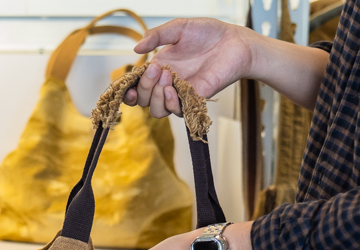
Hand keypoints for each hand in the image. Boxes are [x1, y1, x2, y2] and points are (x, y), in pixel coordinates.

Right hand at [125, 18, 255, 117]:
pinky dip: (170, 103)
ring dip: (155, 96)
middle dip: (143, 87)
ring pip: (156, 110)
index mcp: (158, 68)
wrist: (234, 42)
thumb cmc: (208, 33)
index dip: (127, 91)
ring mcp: (180, 94)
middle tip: (156, 69)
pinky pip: (176, 112)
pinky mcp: (194, 100)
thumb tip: (136, 49)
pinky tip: (172, 88)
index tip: (126, 86)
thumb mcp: (178, 28)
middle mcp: (166, 84)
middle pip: (142, 100)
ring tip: (166, 76)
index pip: (136, 87)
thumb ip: (156, 36)